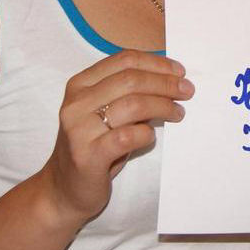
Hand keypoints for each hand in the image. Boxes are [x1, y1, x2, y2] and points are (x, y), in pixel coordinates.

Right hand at [40, 50, 192, 224]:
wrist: (63, 190)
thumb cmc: (93, 145)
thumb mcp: (104, 111)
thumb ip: (127, 92)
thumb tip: (170, 78)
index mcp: (80, 84)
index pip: (124, 60)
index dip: (156, 63)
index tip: (179, 71)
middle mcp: (76, 102)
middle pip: (131, 79)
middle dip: (165, 83)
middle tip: (187, 91)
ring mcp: (80, 129)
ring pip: (132, 105)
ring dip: (162, 106)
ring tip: (178, 112)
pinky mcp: (88, 156)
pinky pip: (127, 136)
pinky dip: (145, 133)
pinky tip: (151, 136)